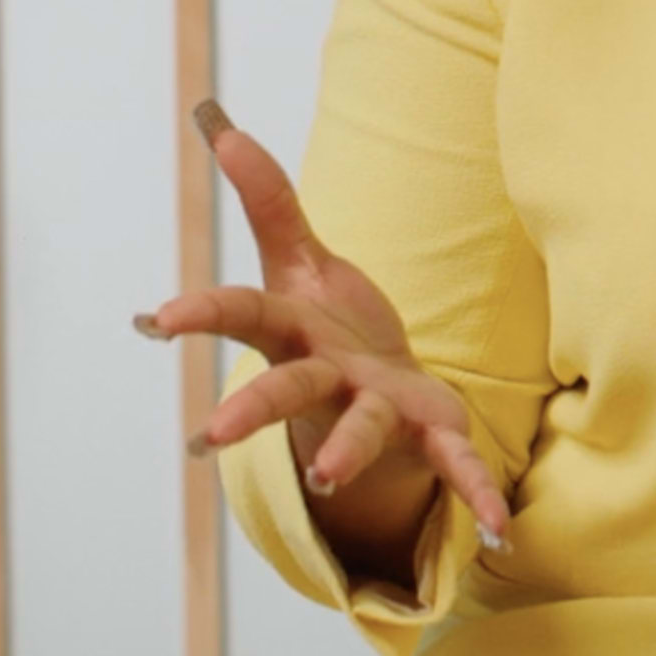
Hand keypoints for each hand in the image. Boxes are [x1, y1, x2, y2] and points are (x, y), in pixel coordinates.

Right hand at [138, 101, 511, 552]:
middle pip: (286, 388)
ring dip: (346, 454)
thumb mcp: (300, 262)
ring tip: (326, 480)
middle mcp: (328, 380)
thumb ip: (267, 200)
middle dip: (252, 409)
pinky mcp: (428, 431)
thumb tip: (219, 125)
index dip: (202, 313)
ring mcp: (376, 411)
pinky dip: (475, 492)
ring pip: (359, 429)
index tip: (154, 319)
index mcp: (295, 333)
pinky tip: (501, 530)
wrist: (385, 399)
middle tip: (212, 439)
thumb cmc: (331, 332)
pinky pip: (452, 462)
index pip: (242, 315)